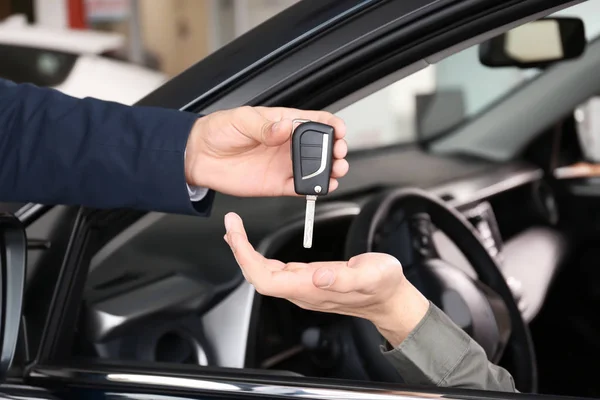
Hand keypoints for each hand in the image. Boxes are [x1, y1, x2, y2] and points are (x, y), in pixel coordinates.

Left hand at [185, 106, 347, 196]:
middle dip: (335, 149)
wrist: (198, 156)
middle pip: (321, 147)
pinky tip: (322, 187)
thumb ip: (265, 126)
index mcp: (282, 123)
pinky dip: (313, 189)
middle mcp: (287, 145)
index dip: (330, 125)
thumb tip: (284, 128)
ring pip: (315, 169)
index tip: (338, 130)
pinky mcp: (276, 184)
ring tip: (336, 170)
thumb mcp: (241, 120)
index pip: (315, 121)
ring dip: (329, 170)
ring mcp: (283, 165)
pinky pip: (299, 188)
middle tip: (339, 153)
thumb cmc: (218, 131)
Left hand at [223, 212, 429, 346]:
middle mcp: (302, 290)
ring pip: (264, 273)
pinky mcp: (308, 279)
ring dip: (247, 253)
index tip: (236, 234)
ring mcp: (303, 286)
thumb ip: (344, 278)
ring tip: (235, 231)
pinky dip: (260, 255)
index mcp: (312, 288)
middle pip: (258, 276)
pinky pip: (275, 270)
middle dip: (240, 250)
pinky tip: (255, 246)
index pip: (265, 278)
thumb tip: (318, 275)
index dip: (246, 257)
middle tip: (231, 224)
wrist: (390, 299)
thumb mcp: (372, 275)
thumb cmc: (383, 287)